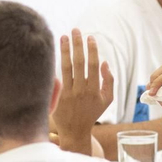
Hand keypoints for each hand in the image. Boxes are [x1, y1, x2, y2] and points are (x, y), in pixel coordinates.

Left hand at [53, 29, 113, 151]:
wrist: (75, 131)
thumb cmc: (92, 113)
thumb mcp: (107, 99)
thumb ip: (109, 80)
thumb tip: (106, 62)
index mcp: (95, 90)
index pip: (94, 65)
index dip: (92, 50)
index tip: (90, 37)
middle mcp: (81, 90)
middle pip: (79, 62)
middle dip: (78, 44)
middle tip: (75, 30)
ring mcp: (68, 94)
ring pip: (66, 67)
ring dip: (65, 50)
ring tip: (63, 37)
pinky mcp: (57, 97)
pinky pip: (57, 77)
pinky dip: (55, 64)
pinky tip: (52, 52)